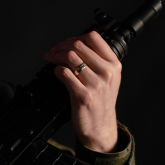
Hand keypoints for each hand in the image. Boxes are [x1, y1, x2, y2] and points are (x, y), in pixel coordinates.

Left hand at [44, 31, 121, 152]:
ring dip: (55, 56)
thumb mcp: (108, 79)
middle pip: (79, 45)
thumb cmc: (101, 103)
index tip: (66, 43)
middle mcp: (107, 73)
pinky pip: (64, 74)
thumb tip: (75, 44)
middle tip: (53, 51)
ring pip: (70, 57)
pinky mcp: (83, 96)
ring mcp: (96, 85)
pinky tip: (55, 73)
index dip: (75, 37)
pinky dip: (56, 70)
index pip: (94, 38)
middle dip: (61, 46)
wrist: (100, 127)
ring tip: (50, 59)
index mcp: (114, 65)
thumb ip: (98, 61)